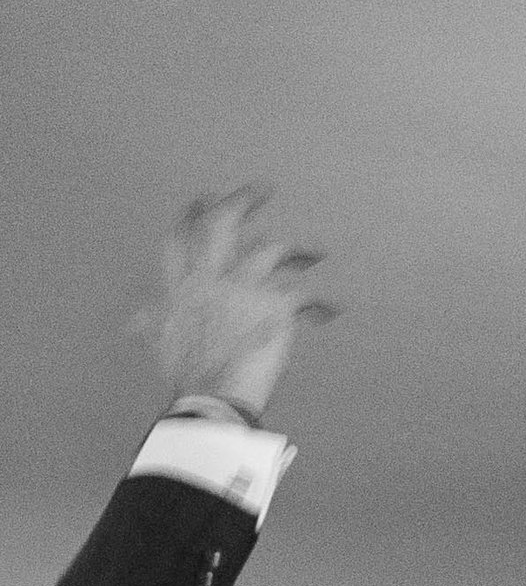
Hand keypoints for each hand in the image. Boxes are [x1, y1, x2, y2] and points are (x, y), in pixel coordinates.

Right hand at [141, 189, 333, 418]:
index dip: (191, 217)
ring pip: (272, 250)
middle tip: (261, 190)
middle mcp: (212, 277)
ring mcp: (243, 287)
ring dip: (297, 251)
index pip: (182, 238)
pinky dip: (321, 305)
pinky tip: (331, 309)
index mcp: (182, 285)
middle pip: (224, 225)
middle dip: (242, 202)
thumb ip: (153, 323)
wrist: (213, 395)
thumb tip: (135, 322)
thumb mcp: (162, 341)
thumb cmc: (189, 377)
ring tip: (316, 253)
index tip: (201, 200)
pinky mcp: (274, 305)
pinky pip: (304, 295)